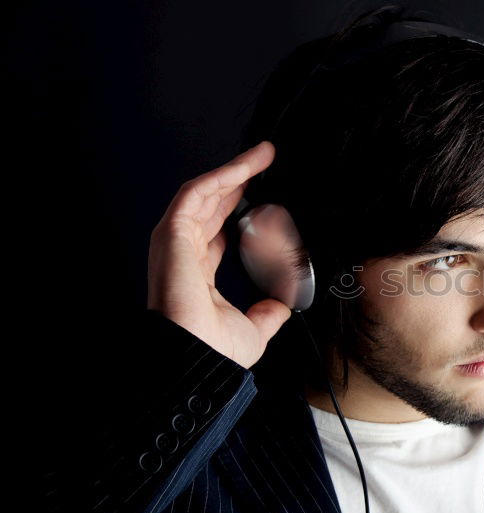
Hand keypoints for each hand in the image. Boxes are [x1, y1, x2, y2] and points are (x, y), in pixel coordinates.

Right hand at [146, 140, 291, 368]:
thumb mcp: (254, 328)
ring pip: (204, 193)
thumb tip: (281, 306)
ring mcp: (175, 243)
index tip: (263, 195)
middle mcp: (183, 255)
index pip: (218, 231)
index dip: (239, 209)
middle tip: (265, 161)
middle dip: (238, 180)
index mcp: (198, 275)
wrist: (198, 358)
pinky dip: (220, 176)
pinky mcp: (172, 234)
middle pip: (211, 205)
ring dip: (233, 170)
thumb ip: (267, 313)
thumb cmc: (215, 352)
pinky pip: (196, 194)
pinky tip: (245, 166)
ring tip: (262, 154)